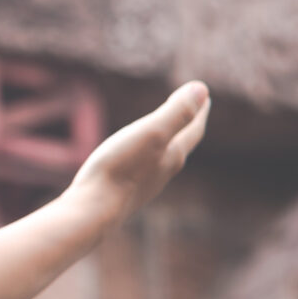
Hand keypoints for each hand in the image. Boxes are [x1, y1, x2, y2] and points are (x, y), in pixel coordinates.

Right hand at [68, 81, 209, 222]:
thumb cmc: (120, 168)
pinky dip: (144, 160)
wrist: (93, 210)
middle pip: (181, 146)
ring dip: (165, 145)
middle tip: (190, 112)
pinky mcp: (124, 195)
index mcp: (172, 156)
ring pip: (161, 161)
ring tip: (162, 136)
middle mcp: (162, 173)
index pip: (193, 130)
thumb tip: (202, 88)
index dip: (200, 111)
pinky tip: (132, 163)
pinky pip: (141, 172)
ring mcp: (143, 186)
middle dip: (186, 128)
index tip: (204, 95)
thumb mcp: (151, 132)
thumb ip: (177, 112)